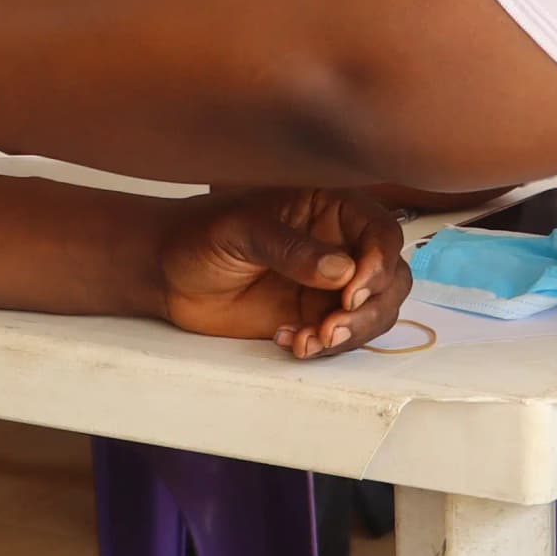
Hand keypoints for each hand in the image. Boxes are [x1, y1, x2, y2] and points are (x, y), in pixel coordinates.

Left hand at [156, 188, 409, 358]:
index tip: (352, 292)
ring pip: (374, 312)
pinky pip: (340, 337)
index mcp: (329, 209)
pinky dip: (324, 347)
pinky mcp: (312, 317)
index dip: (380, 262)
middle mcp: (339, 246)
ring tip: (308, 341)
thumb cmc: (200, 234)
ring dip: (352, 334)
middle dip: (371, 309)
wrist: (166, 273)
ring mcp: (329, 285)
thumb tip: (343, 270)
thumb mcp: (241, 231)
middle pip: (390, 278)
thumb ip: (290, 248)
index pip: (381, 232)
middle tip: (331, 328)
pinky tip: (288, 341)